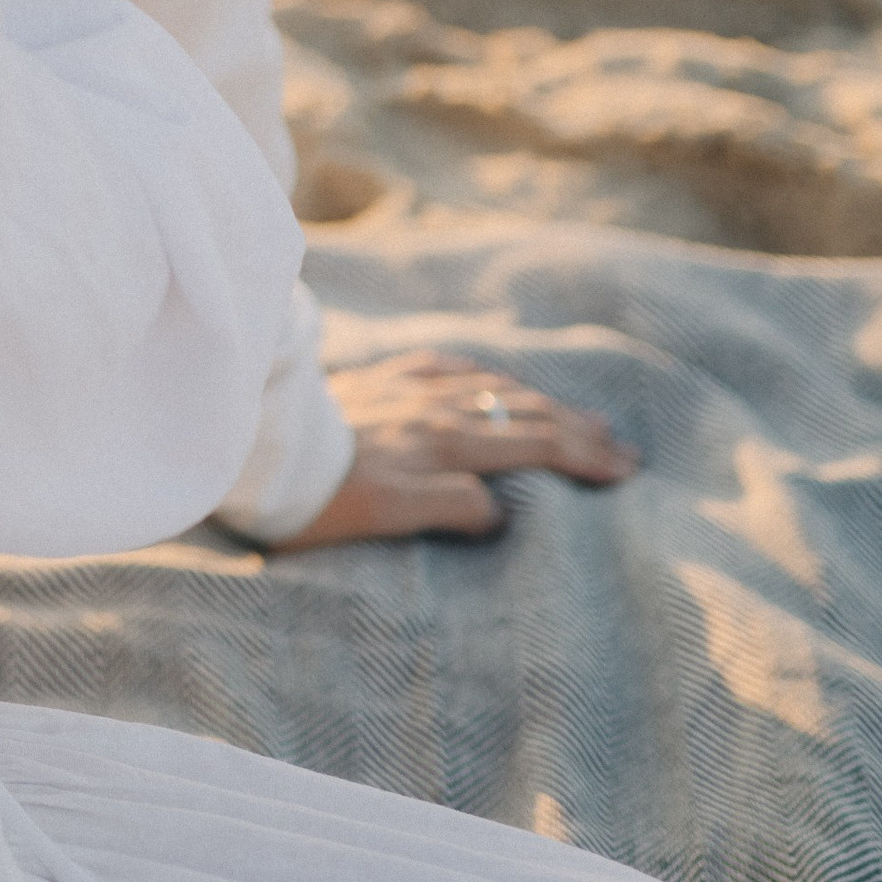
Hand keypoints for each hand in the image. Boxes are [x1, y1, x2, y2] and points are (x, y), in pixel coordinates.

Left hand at [272, 350, 637, 550]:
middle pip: (522, 414)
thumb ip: (447, 506)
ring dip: (542, 403)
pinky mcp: (379, 379)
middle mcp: (432, 409)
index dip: (582, 457)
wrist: (255, 446)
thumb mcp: (384, 513)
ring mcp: (407, 389)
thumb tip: (500, 511)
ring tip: (580, 416)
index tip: (625, 471)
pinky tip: (491, 376)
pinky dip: (483, 374)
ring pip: (492, 389)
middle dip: (579, 431)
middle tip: (626, 448)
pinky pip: (446, 368)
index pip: (530, 446)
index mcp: (442, 444)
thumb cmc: (316, 497)